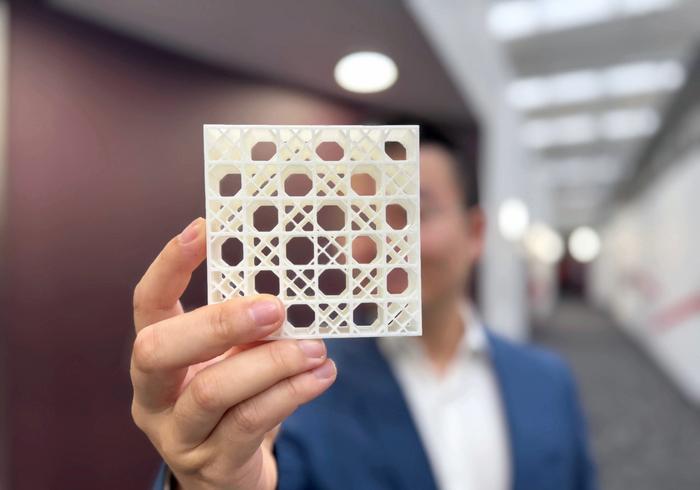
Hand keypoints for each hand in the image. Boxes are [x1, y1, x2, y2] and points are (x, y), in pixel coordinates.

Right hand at [130, 218, 336, 488]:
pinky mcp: (214, 463)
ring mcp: (178, 433)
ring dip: (271, 362)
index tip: (201, 228)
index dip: (169, 266)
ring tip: (315, 348)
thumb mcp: (228, 359)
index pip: (147, 304)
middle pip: (159, 350)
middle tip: (275, 308)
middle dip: (218, 322)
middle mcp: (153, 395)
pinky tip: (321, 375)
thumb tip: (286, 288)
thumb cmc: (231, 402)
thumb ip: (243, 329)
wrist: (228, 475)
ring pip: (212, 390)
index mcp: (155, 358)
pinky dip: (292, 392)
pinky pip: (251, 421)